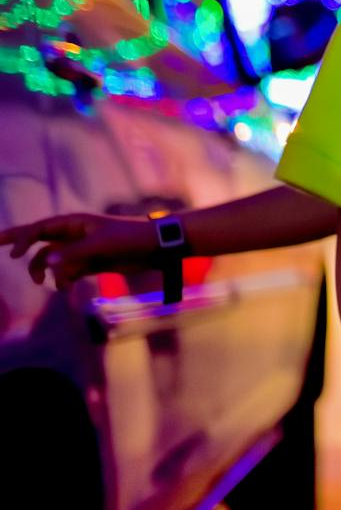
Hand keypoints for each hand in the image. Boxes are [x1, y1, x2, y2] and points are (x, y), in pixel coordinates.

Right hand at [1, 213, 160, 288]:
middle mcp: (74, 235)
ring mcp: (81, 250)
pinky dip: (62, 280)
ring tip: (53, 283)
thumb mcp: (101, 245)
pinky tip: (67, 286)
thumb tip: (46, 263)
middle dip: (18, 243)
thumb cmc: (131, 238)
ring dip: (48, 272)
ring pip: (51, 261)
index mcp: (75, 223)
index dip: (23, 238)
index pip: (40, 228)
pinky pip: (66, 272)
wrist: (156, 247)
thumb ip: (73, 255)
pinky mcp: (90, 264)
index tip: (14, 254)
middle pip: (39, 239)